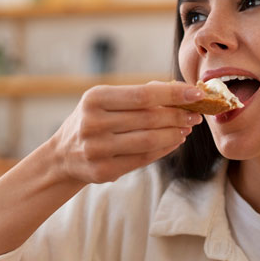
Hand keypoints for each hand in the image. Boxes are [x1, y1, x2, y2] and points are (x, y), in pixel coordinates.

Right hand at [47, 81, 203, 183]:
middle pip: (150, 118)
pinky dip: (164, 148)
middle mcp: (94, 123)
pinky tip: (175, 140)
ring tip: (188, 127)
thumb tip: (179, 89)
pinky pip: (143, 158)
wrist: (63, 156)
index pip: (144, 95)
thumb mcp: (105, 101)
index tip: (196, 93)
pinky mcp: (104, 171)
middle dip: (179, 116)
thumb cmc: (92, 120)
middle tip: (196, 113)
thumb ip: (138, 95)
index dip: (174, 94)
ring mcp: (98, 149)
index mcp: (95, 98)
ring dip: (175, 133)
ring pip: (149, 140)